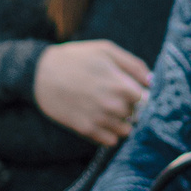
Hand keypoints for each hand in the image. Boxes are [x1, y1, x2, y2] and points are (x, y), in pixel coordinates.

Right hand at [32, 40, 150, 144]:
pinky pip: (110, 141)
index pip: (146, 99)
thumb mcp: (106, 50)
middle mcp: (113, 105)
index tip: (129, 89)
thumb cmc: (75, 58)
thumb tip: (150, 82)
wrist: (40, 73)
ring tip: (107, 109)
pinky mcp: (86, 130)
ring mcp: (100, 119)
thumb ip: (133, 65)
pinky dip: (109, 133)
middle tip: (113, 96)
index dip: (139, 94)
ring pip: (126, 130)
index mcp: (121, 85)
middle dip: (129, 107)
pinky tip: (100, 120)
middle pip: (137, 115)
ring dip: (121, 121)